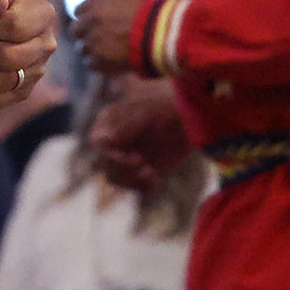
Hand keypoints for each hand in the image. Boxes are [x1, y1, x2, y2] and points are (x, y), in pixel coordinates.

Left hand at [72, 0, 151, 75]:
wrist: (159, 34)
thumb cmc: (148, 13)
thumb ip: (105, 0)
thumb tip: (94, 5)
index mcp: (95, 5)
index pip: (78, 11)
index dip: (86, 17)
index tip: (94, 22)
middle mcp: (90, 23)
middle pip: (75, 30)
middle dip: (84, 33)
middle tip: (96, 37)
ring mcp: (93, 43)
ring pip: (82, 49)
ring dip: (91, 50)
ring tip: (107, 51)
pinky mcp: (99, 61)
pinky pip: (90, 64)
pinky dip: (99, 63)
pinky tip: (110, 61)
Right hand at [86, 77, 188, 192]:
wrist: (192, 112)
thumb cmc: (166, 103)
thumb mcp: (144, 110)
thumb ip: (122, 124)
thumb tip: (102, 140)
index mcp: (108, 122)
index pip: (97, 144)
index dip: (109, 155)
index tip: (132, 156)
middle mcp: (115, 141)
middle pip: (103, 164)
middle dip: (119, 168)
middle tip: (140, 161)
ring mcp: (129, 156)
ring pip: (116, 177)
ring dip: (130, 179)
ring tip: (149, 172)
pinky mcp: (145, 169)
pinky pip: (137, 186)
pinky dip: (144, 185)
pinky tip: (155, 177)